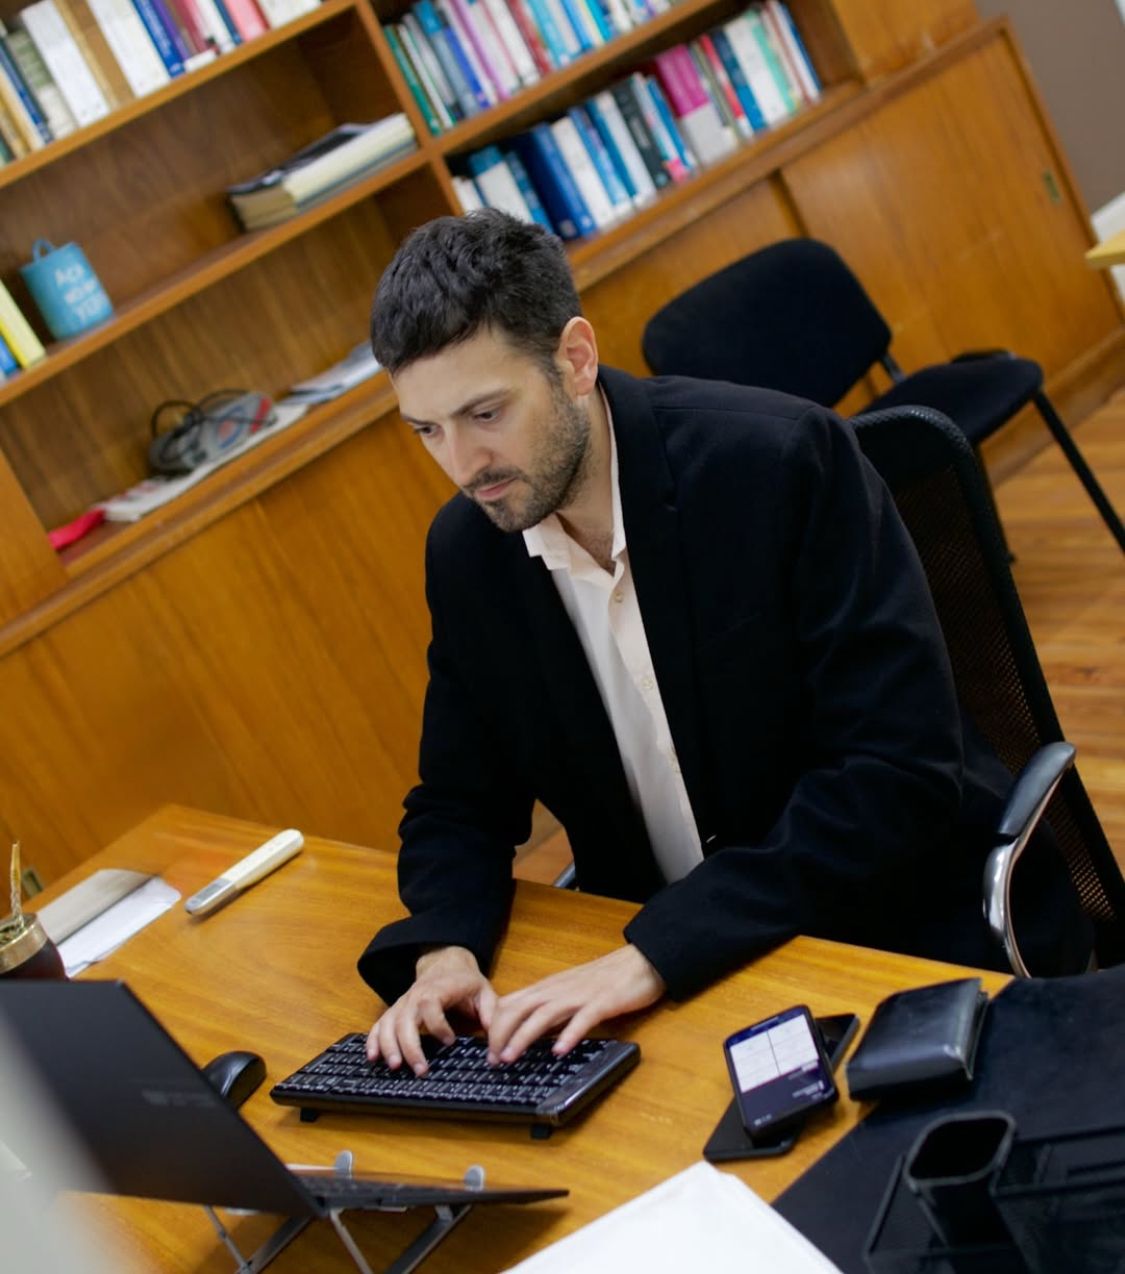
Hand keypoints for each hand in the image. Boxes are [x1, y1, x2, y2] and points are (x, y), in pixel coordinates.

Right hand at [366, 945, 496, 1074]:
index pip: (430, 1005)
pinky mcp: (395, 1011)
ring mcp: (402, 1003)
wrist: (445, 962)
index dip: (437, 1025)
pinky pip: (379, 1024)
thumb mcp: (483, 991)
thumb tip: (497, 1037)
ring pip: (388, 1023)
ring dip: (389, 1045)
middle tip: (420, 1069)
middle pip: (405, 1019)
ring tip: (395, 1067)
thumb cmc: (465, 981)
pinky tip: (373, 1057)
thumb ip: (491, 1012)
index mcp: (438, 989)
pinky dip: (373, 1040)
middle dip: (409, 1046)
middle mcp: (415, 995)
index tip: (450, 1041)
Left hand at [486, 945, 664, 1064]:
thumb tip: (528, 1032)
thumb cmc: (605, 979)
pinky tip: (559, 1051)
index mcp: (550, 987)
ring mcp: (580, 995)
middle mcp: (559, 989)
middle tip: (492, 1059)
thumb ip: (549, 1009)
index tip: (486, 1047)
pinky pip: (583, 1019)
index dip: (494, 1024)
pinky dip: (569, 1034)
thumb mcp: (569, 992)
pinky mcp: (603, 1002)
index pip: (512, 1002)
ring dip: (523, 1036)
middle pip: (520, 1008)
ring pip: (544, 1014)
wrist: (640, 962)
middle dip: (501, 1033)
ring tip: (510, 1057)